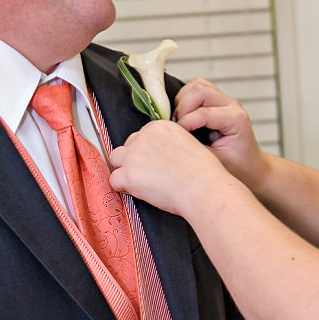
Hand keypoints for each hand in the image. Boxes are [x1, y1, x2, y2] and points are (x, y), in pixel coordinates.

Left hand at [108, 118, 230, 216]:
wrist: (204, 188)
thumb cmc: (202, 173)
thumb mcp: (187, 144)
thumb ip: (167, 144)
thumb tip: (155, 155)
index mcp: (159, 127)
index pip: (141, 137)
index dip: (145, 153)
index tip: (155, 164)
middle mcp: (144, 136)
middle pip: (127, 147)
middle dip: (134, 161)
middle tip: (149, 176)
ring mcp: (134, 155)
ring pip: (116, 160)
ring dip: (125, 171)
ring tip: (142, 184)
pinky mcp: (128, 174)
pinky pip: (114, 181)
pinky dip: (123, 188)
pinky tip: (140, 192)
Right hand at [172, 76, 267, 188]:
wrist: (251, 167)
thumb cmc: (237, 167)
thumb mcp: (214, 162)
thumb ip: (194, 148)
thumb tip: (172, 139)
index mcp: (236, 119)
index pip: (202, 112)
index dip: (184, 124)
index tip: (176, 139)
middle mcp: (232, 105)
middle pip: (199, 90)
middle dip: (182, 108)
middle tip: (178, 128)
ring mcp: (225, 100)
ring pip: (197, 85)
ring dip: (183, 101)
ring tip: (180, 122)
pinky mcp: (217, 100)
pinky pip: (197, 88)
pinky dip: (185, 99)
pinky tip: (184, 117)